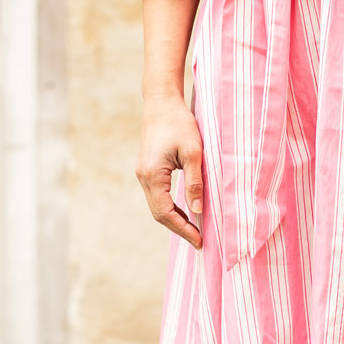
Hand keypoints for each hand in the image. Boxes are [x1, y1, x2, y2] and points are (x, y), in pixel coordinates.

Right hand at [137, 93, 204, 249]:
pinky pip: (157, 195)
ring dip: (174, 219)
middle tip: (199, 240)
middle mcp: (143, 177)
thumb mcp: (193, 152)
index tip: (199, 240)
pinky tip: (185, 210)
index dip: (183, 229)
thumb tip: (197, 211)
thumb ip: (195, 183)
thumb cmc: (179, 123)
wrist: (161, 102)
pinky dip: (170, 207)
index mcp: (152, 175)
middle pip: (159, 213)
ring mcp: (143, 174)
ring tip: (194, 229)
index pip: (166, 213)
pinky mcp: (147, 169)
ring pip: (157, 206)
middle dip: (179, 228)